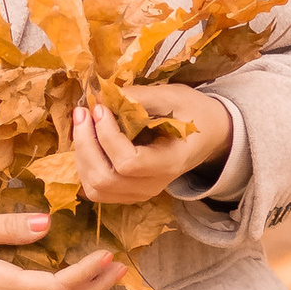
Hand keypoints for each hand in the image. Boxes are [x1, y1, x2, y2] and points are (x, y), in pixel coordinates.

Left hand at [73, 83, 231, 206]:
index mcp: (170, 162)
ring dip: (82, 155)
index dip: (107, 136)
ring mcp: (139, 193)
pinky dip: (85, 165)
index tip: (100, 108)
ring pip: (96, 188)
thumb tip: (100, 95)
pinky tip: (87, 140)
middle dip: (86, 144)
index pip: (129, 163)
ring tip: (81, 123)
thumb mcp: (172, 97)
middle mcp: (154, 185)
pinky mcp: (128, 192)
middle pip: (105, 179)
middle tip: (82, 112)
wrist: (208, 135)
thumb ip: (138, 97)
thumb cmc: (192, 112)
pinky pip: (96, 189)